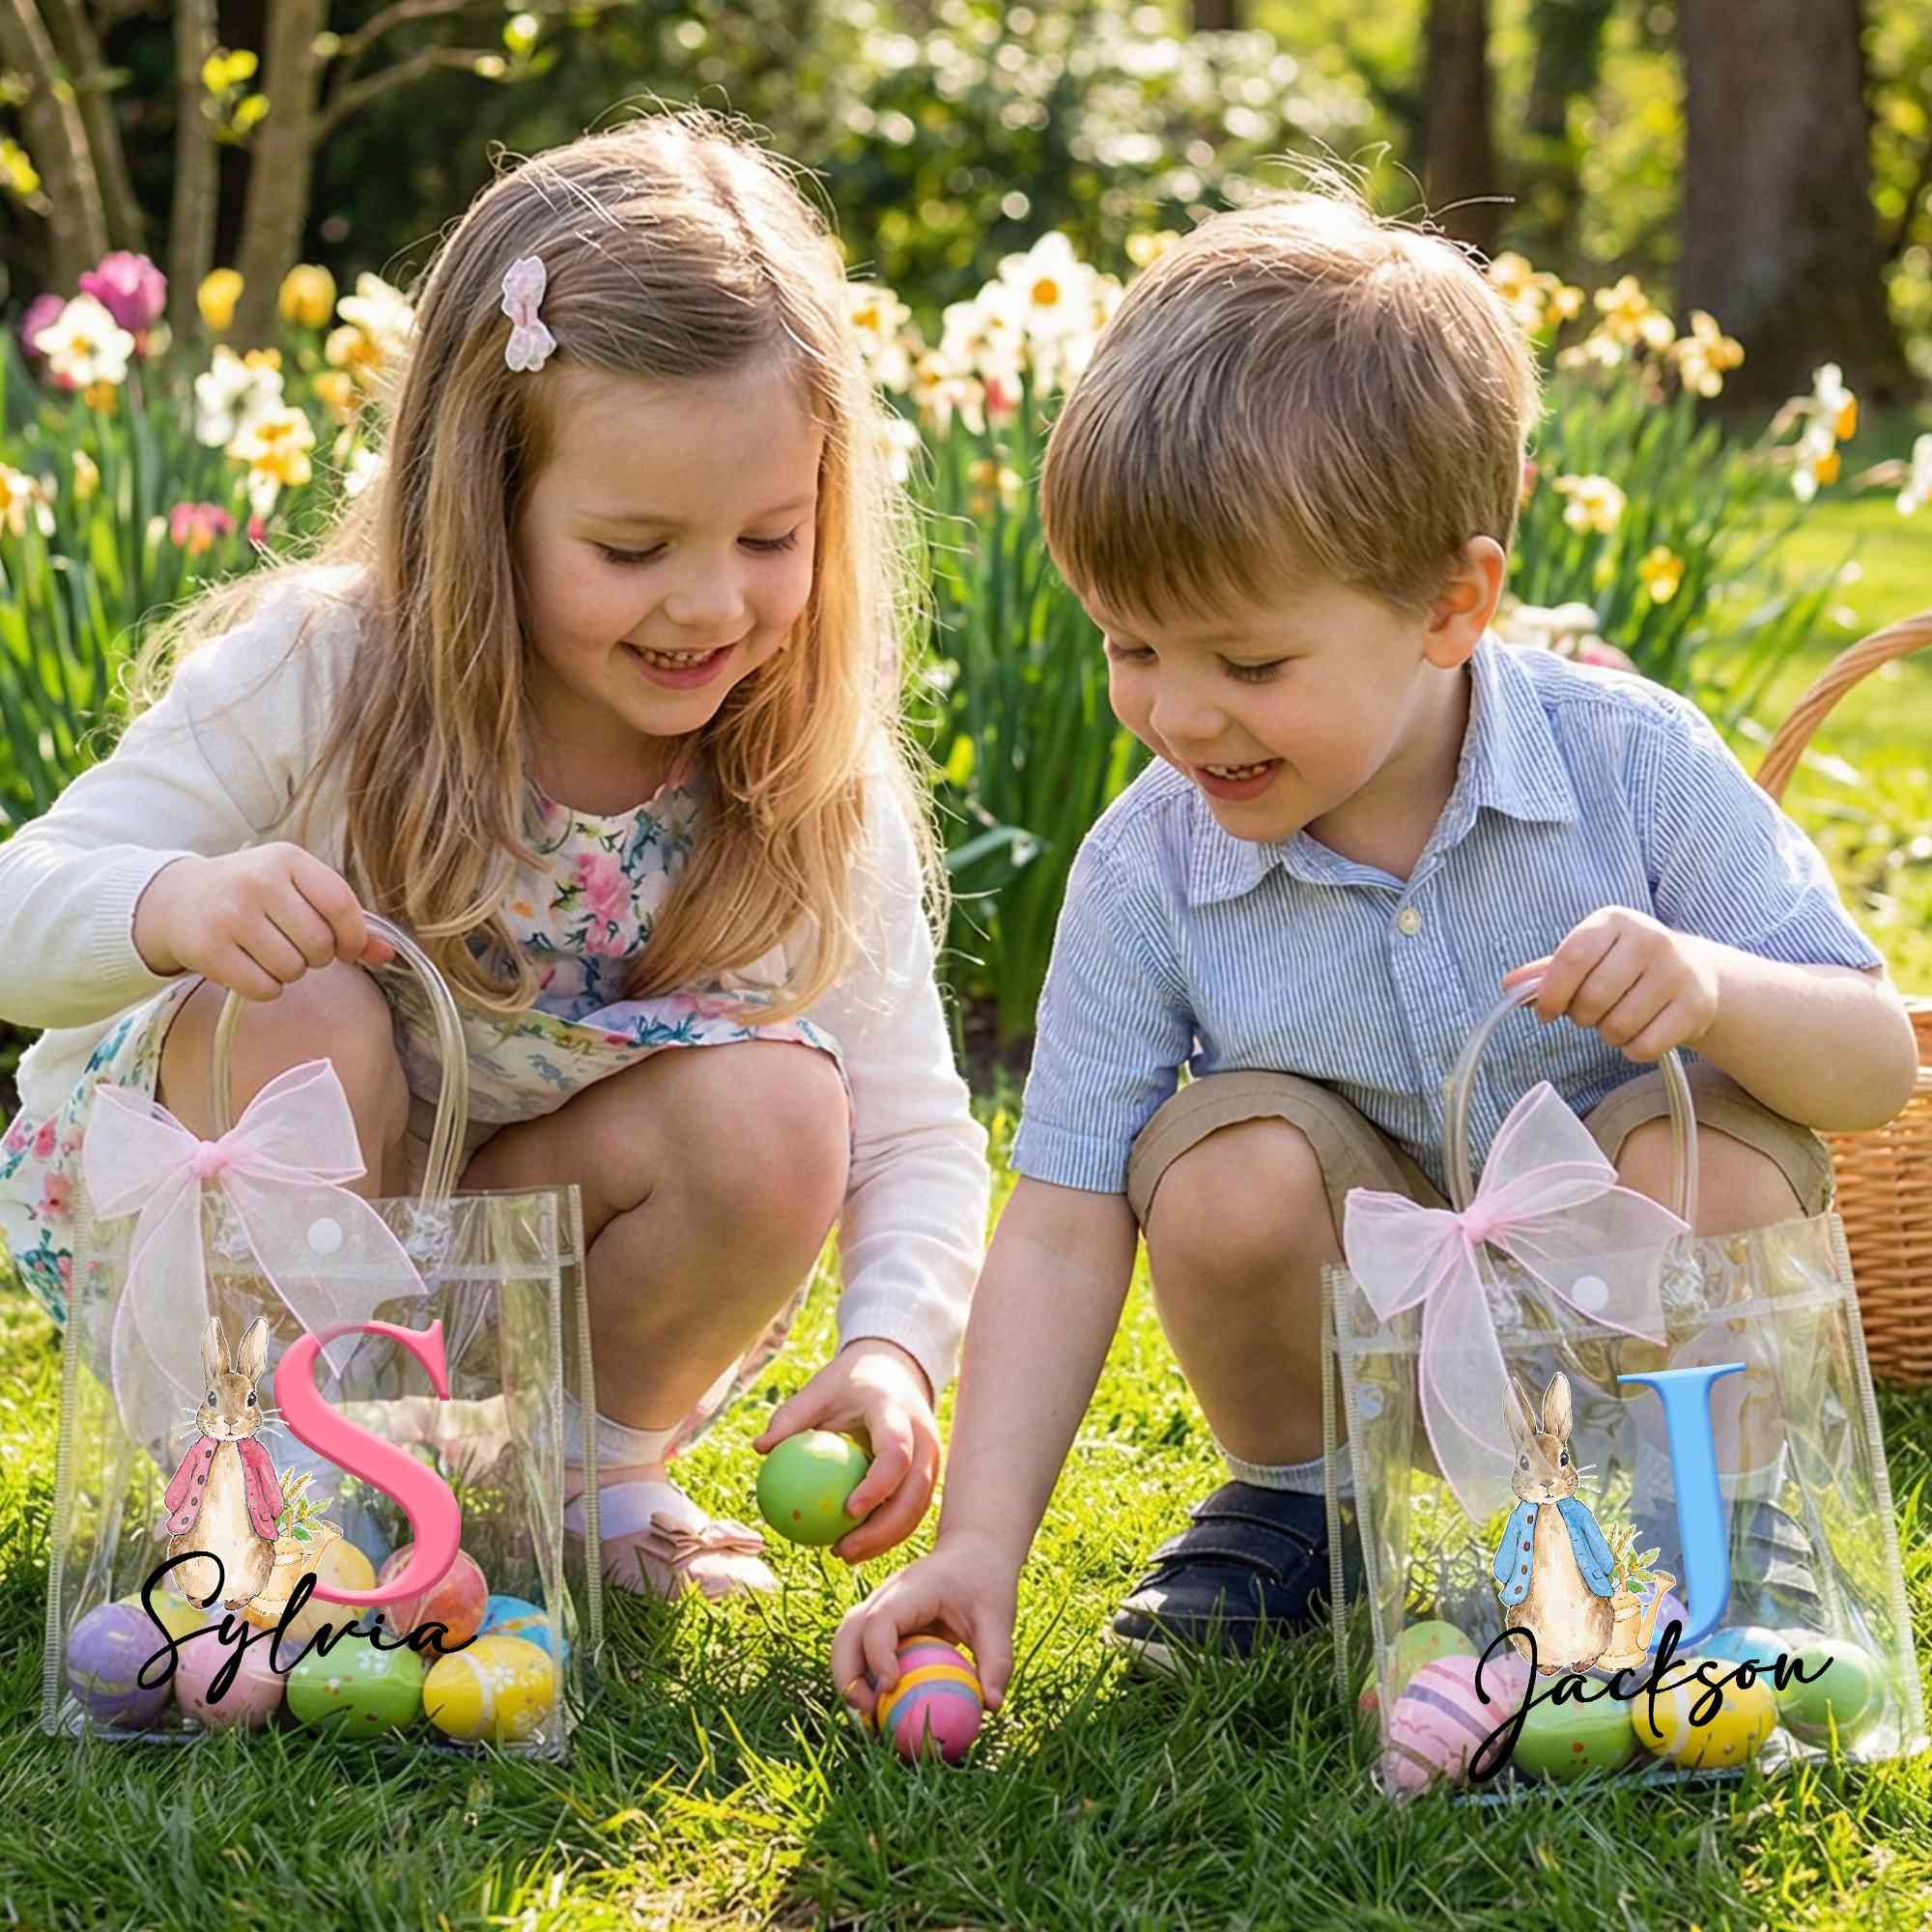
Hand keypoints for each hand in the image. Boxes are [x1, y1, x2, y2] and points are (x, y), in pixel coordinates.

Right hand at [132, 845, 394, 997]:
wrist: (179, 900)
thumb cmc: (252, 895)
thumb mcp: (297, 890)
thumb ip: (344, 919)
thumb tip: (389, 954)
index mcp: (287, 859)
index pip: (341, 904)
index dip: (353, 937)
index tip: (347, 949)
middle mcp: (257, 881)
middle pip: (319, 943)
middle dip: (317, 956)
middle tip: (296, 947)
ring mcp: (230, 914)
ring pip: (293, 968)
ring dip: (290, 972)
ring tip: (271, 954)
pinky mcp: (208, 948)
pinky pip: (264, 988)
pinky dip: (266, 988)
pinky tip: (251, 968)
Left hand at [751, 1338, 938, 1562]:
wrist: (894, 1370)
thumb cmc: (847, 1384)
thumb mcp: (819, 1390)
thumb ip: (792, 1417)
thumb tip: (760, 1449)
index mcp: (897, 1413)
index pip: (895, 1454)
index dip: (877, 1486)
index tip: (847, 1511)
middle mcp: (923, 1439)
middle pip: (913, 1494)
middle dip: (882, 1530)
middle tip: (841, 1550)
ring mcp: (931, 1458)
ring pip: (916, 1509)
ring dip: (885, 1538)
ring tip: (844, 1554)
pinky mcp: (928, 1474)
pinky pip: (911, 1509)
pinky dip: (887, 1530)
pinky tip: (855, 1545)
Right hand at [830, 1531, 1018, 1719]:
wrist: (974, 1553)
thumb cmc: (985, 1582)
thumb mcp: (998, 1617)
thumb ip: (997, 1660)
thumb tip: (992, 1706)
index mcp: (912, 1589)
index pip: (880, 1619)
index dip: (878, 1654)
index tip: (891, 1686)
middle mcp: (886, 1597)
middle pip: (848, 1632)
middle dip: (847, 1674)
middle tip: (867, 1713)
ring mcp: (879, 1609)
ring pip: (846, 1642)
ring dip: (848, 1679)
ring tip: (868, 1718)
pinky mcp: (882, 1625)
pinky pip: (860, 1652)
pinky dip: (861, 1679)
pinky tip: (879, 1708)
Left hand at [1502, 909, 1720, 1062]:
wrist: (1696, 972)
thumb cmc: (1626, 965)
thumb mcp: (1589, 956)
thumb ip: (1549, 971)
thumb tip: (1509, 985)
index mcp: (1614, 921)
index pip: (1571, 959)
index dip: (1551, 993)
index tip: (1545, 1012)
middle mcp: (1650, 939)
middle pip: (1592, 998)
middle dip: (1582, 1016)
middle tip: (1591, 1013)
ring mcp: (1678, 972)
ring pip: (1617, 1027)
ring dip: (1608, 1035)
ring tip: (1617, 1019)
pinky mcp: (1697, 1005)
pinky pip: (1644, 1047)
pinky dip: (1633, 1050)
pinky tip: (1641, 1032)